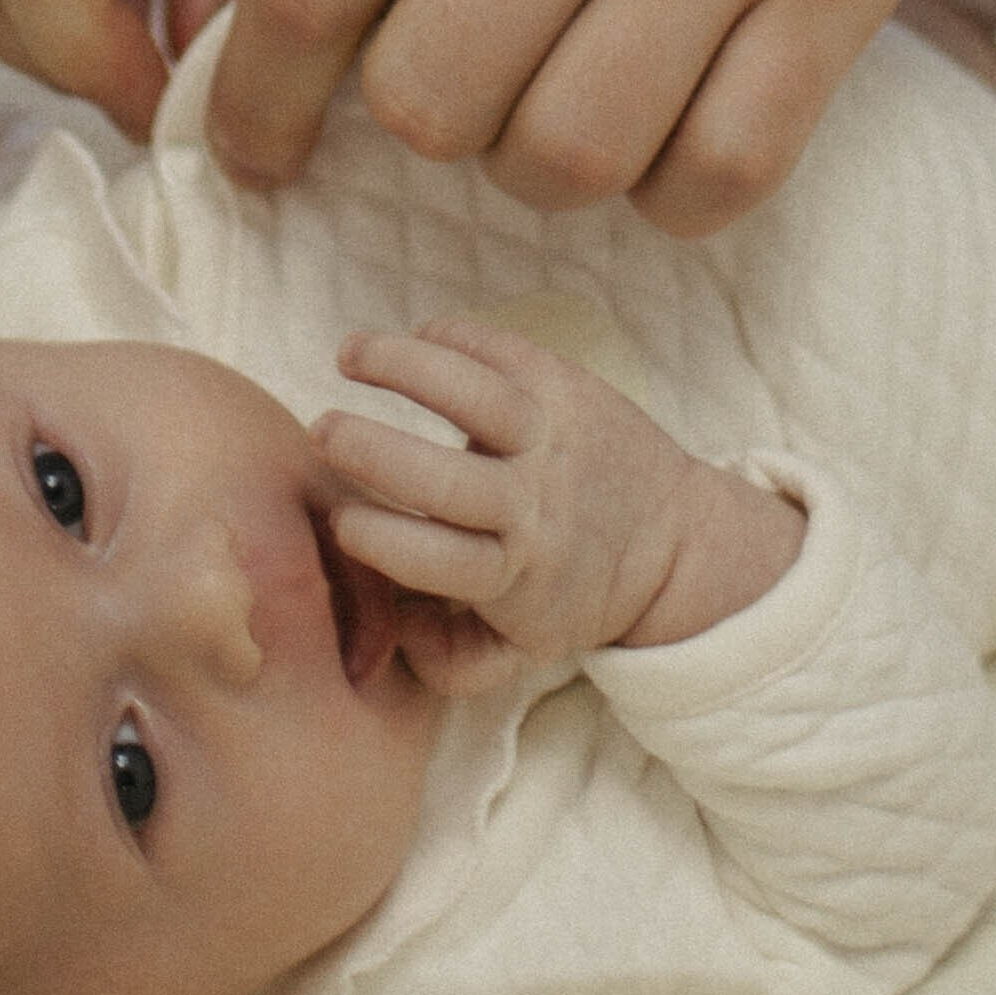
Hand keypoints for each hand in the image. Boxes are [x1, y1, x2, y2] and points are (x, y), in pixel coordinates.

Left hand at [207, 0, 995, 230]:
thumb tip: (301, 26)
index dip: (255, 97)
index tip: (252, 144)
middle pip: (431, 99)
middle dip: (419, 115)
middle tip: (452, 80)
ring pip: (570, 156)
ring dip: (542, 162)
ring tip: (559, 100)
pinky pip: (722, 169)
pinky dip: (674, 183)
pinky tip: (668, 124)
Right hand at [313, 318, 801, 691]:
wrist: (674, 542)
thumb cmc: (572, 593)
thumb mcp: (520, 650)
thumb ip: (447, 659)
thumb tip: (389, 624)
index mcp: (515, 574)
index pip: (441, 561)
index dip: (382, 541)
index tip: (339, 521)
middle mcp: (532, 504)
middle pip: (448, 480)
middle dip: (376, 453)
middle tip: (321, 430)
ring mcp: (552, 438)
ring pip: (477, 396)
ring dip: (404, 367)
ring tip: (348, 354)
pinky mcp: (568, 387)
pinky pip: (506, 351)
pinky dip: (456, 336)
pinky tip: (416, 335)